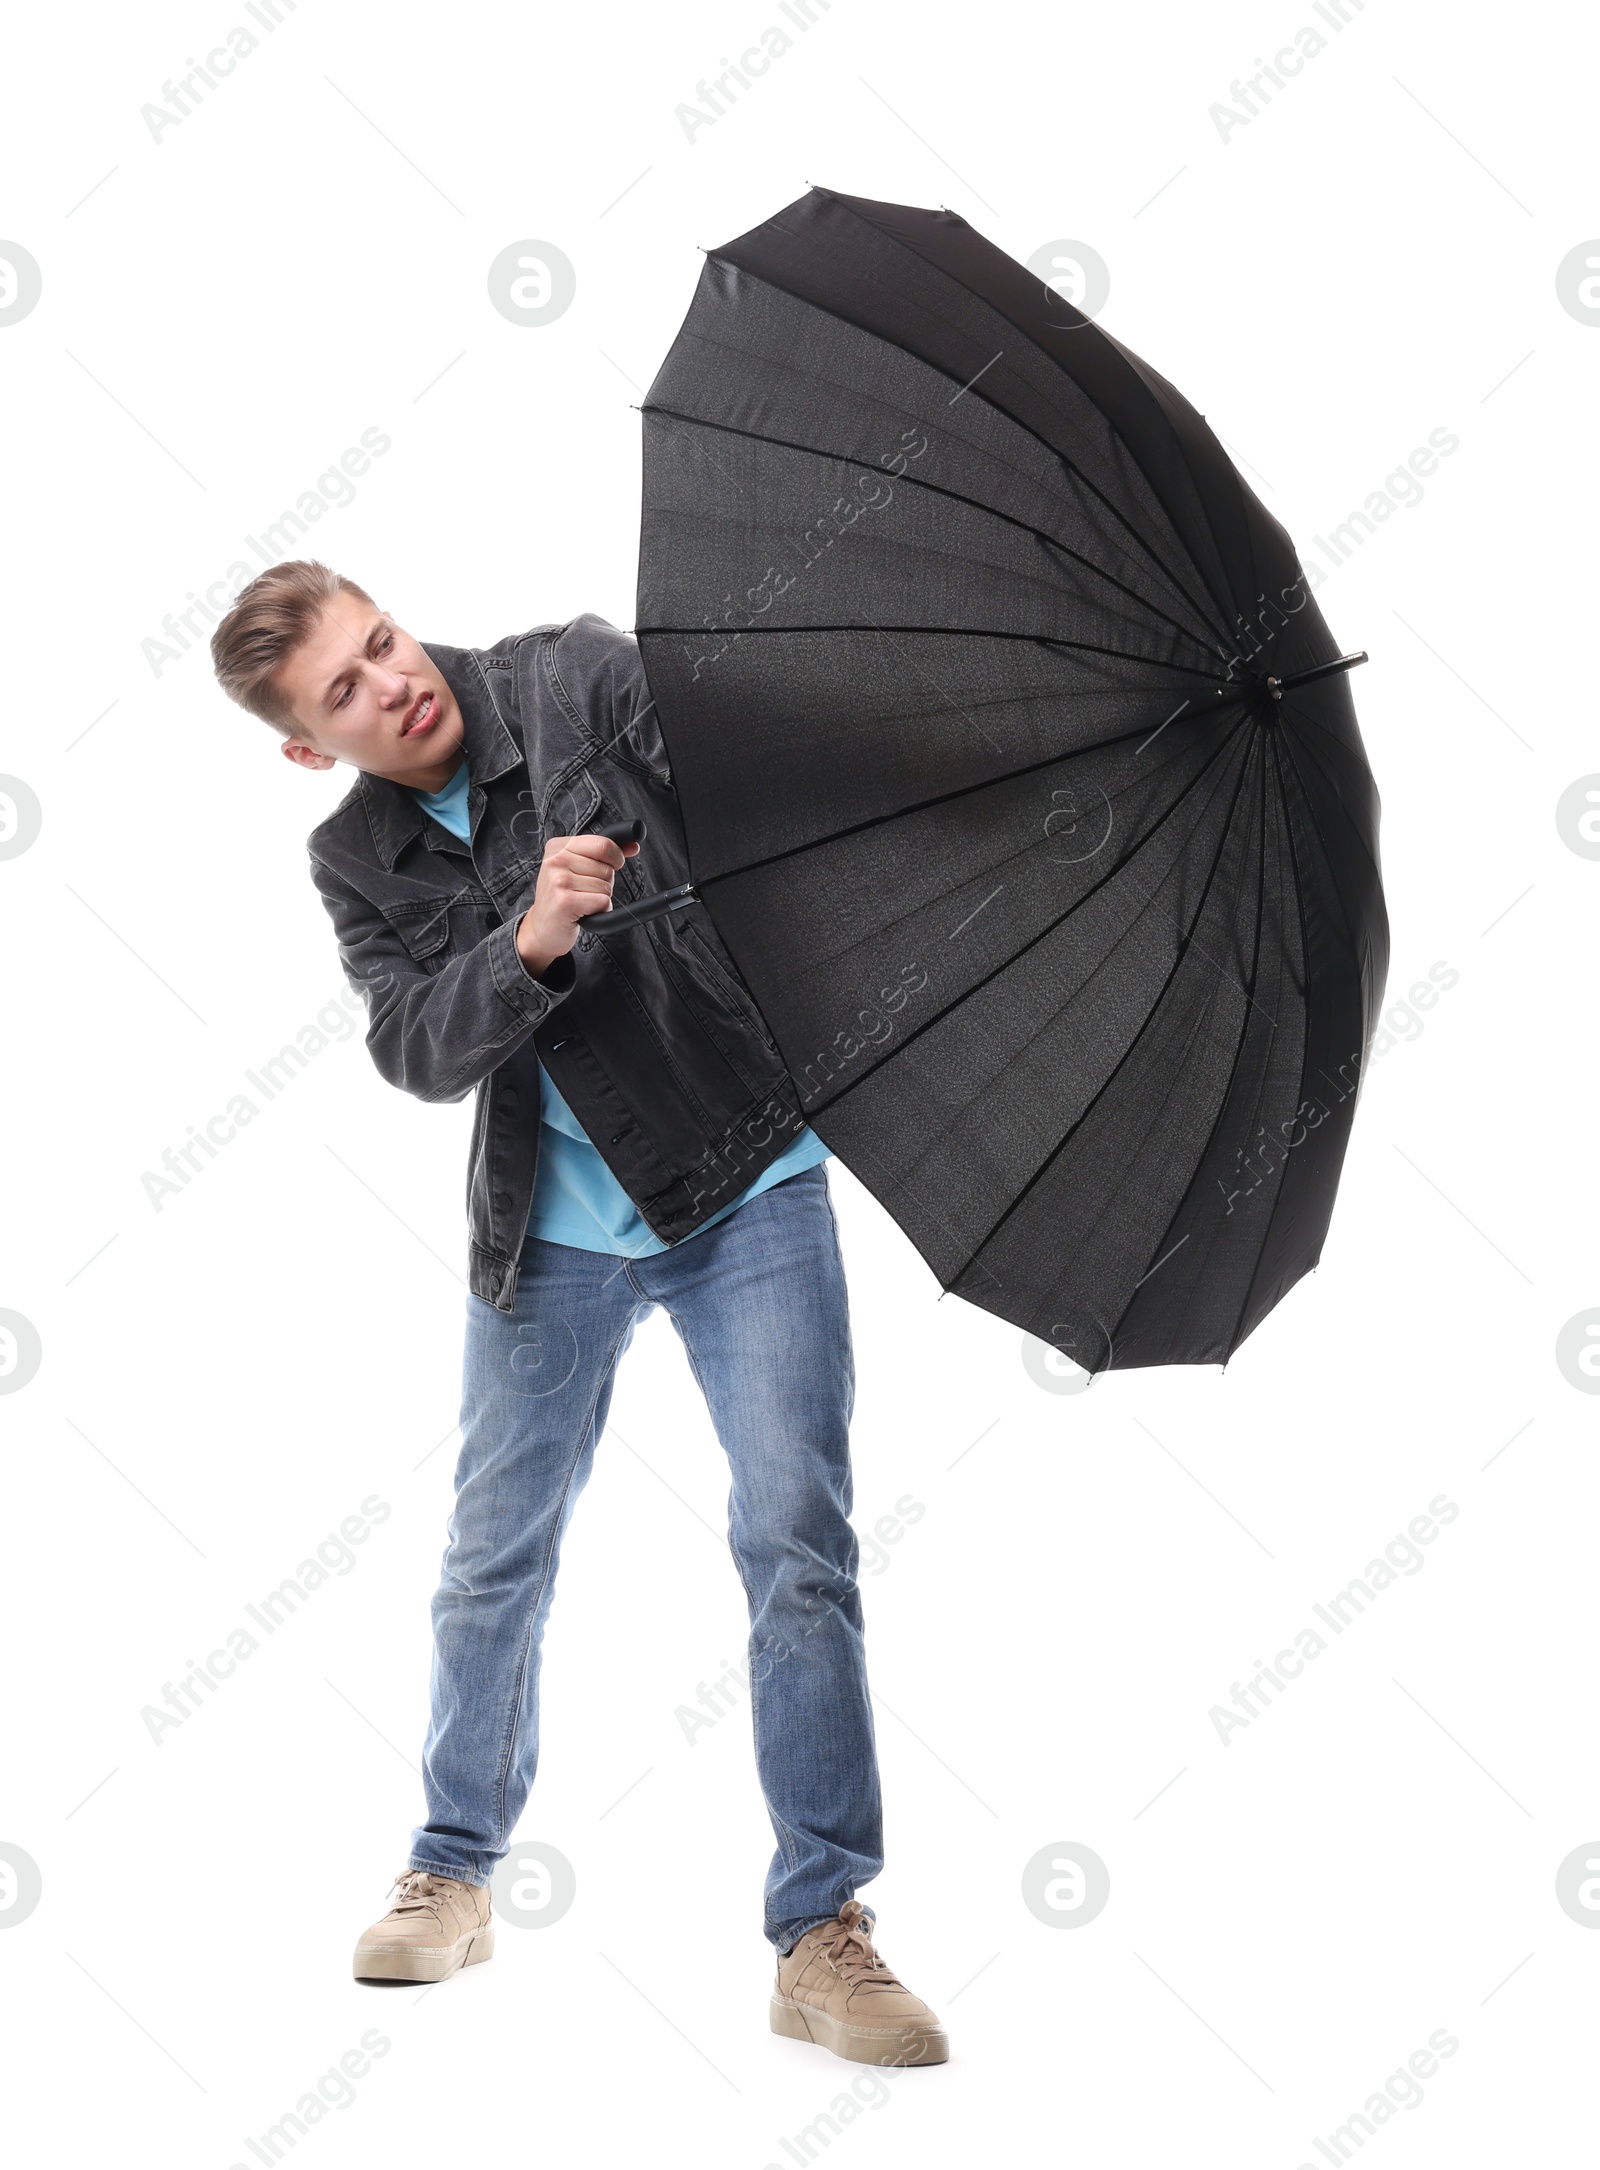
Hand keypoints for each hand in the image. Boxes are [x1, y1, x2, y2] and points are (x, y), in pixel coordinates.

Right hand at [515, 832, 639, 976]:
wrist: (543, 928)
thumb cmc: (562, 897)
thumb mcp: (578, 867)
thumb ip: (604, 853)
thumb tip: (633, 846)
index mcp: (559, 847)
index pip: (603, 843)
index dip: (616, 857)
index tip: (613, 864)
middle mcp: (556, 860)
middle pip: (607, 868)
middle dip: (605, 882)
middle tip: (585, 890)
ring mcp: (558, 880)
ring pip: (606, 886)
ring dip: (600, 898)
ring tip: (581, 901)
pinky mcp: (565, 901)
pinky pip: (602, 901)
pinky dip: (600, 910)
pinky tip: (584, 911)